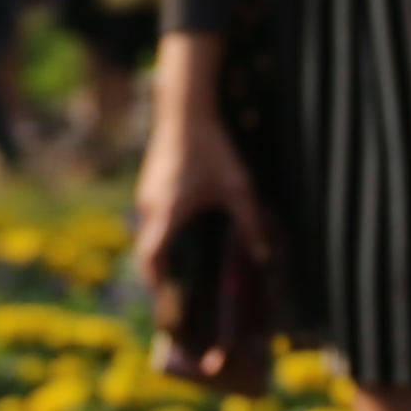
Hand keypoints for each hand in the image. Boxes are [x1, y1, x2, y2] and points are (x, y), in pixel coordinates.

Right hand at [134, 42, 268, 269]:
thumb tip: (264, 258)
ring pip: (148, 230)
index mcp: (167, 213)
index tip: (166, 301)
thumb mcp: (238, 188)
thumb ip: (251, 224)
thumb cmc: (211, 149)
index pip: (151, 258)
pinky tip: (182, 229)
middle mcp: (149, 206)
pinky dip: (162, 230)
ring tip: (182, 265)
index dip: (156, 283)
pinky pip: (151, 215)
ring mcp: (146, 192)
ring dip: (161, 249)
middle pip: (147, 248)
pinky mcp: (149, 181)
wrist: (185, 109)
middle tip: (177, 290)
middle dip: (159, 271)